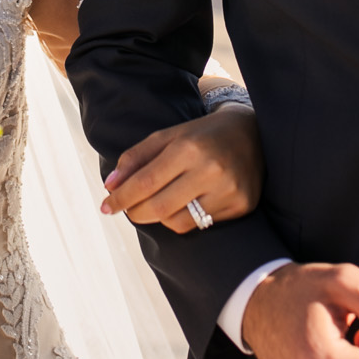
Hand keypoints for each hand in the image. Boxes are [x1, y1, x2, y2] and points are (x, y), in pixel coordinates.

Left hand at [100, 104, 261, 231]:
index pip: (145, 182)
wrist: (252, 133)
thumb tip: (110, 185)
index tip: (105, 206)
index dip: (121, 198)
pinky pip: (201, 225)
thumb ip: (137, 157)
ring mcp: (228, 190)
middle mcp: (211, 170)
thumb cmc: (203, 135)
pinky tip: (185, 204)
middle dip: (135, 212)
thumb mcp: (168, 136)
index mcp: (189, 148)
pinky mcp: (242, 206)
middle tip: (126, 210)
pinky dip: (184, 218)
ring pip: (177, 222)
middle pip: (158, 207)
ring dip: (159, 218)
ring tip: (157, 203)